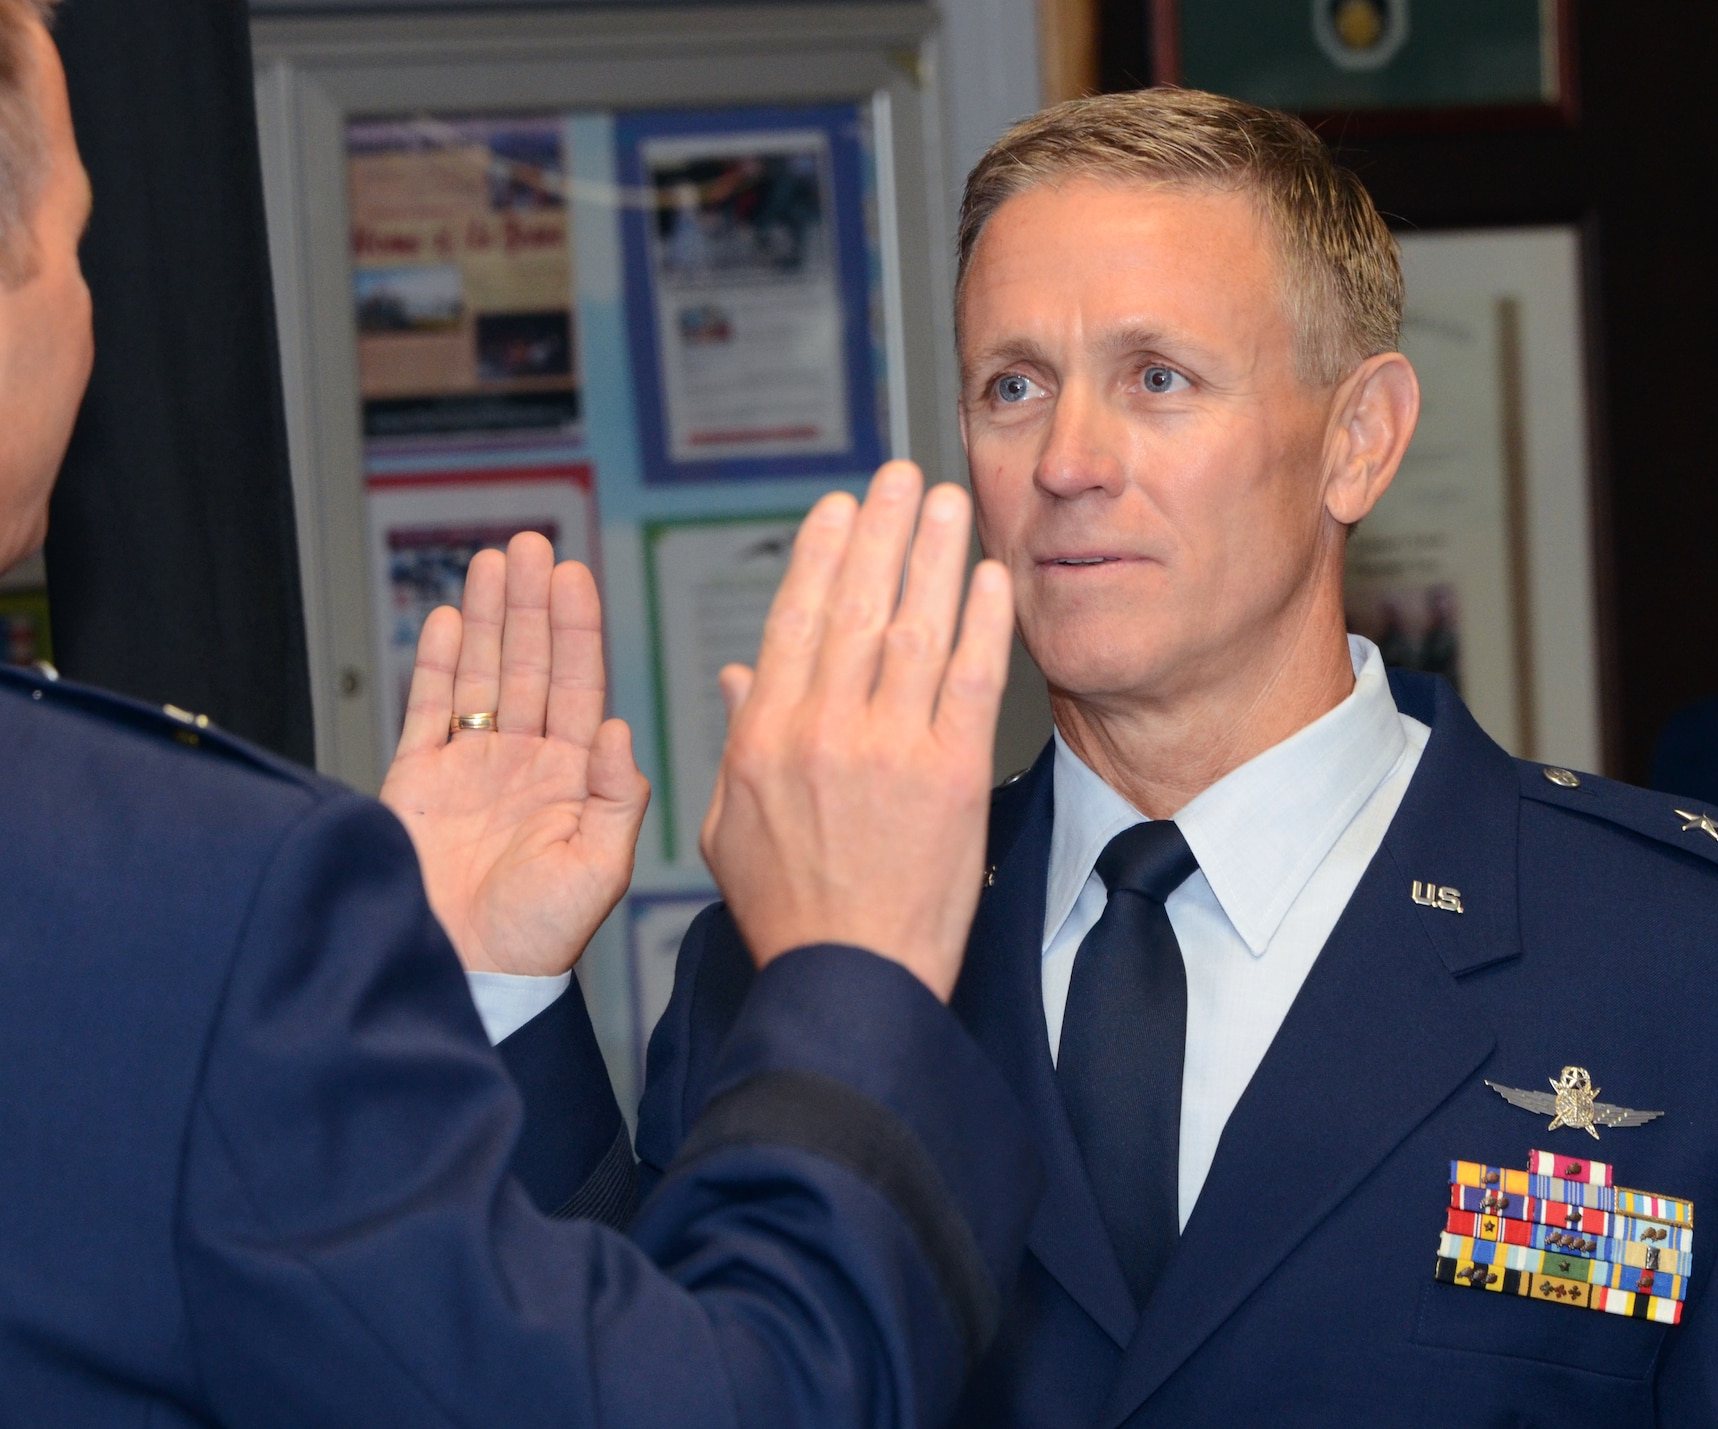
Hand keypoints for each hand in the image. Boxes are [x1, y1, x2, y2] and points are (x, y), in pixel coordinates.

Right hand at [380, 533, 648, 976]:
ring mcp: (473, 765)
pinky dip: (437, 663)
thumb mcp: (598, 870)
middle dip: (532, 604)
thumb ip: (617, 797)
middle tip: (532, 545)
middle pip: (532, 664)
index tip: (575, 576)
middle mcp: (526, 762)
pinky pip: (430, 708)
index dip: (578, 629)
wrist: (465, 975)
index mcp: (575, 777)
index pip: (580, 685)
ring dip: (491, 617)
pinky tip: (449, 619)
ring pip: (483, 672)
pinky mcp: (421, 778)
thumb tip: (621, 729)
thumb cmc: (538, 938)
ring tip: (494, 560)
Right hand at [699, 462, 1013, 1001]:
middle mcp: (822, 730)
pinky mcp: (951, 776)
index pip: (793, 618)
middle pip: (854, 603)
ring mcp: (888, 749)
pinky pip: (972, 679)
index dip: (819, 552)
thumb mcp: (728, 826)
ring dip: (932, 553)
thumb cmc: (790, 913)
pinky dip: (982, 622)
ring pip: (913, 626)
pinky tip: (989, 577)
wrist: (849, 980)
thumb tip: (737, 674)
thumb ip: (735, 740)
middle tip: (900, 476)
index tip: (838, 508)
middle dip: (880, 529)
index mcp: (763, 737)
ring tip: (947, 501)